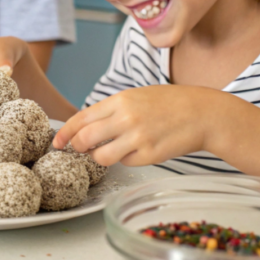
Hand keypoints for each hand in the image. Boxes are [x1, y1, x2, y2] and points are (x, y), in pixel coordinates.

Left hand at [53, 85, 212, 166]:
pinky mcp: (149, 155)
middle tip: (82, 150)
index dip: (65, 133)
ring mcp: (137, 138)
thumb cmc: (169, 103)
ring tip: (113, 150)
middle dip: (78, 148)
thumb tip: (86, 126)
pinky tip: (140, 149)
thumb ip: (112, 109)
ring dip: (100, 157)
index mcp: (119, 101)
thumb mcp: (137, 96)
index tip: (57, 143)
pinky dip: (126, 159)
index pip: (81, 118)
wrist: (202, 113)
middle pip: (85, 140)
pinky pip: (125, 163)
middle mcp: (125, 118)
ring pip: (101, 157)